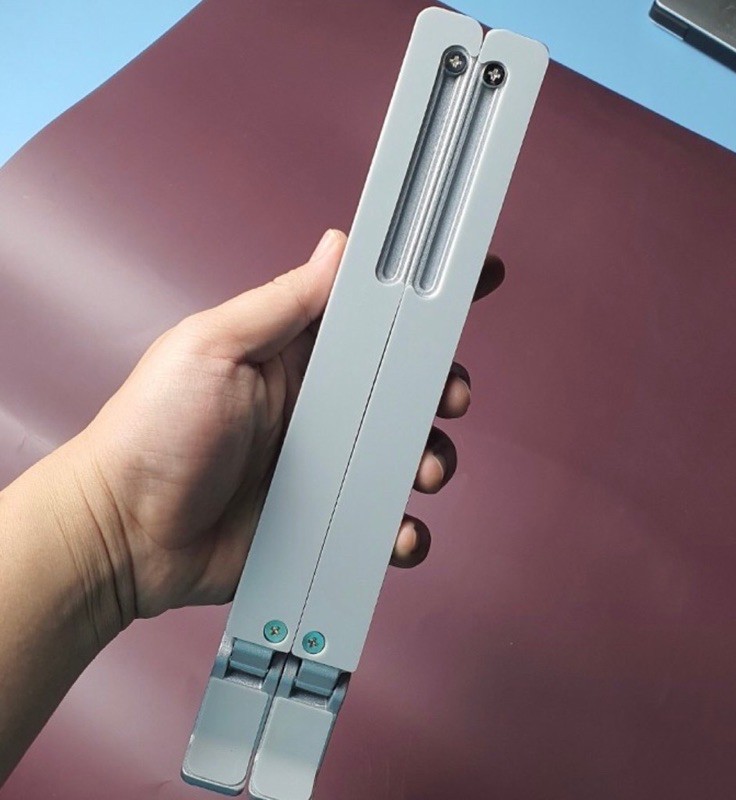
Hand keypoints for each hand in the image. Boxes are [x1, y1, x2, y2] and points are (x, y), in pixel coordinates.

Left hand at [70, 229, 504, 629]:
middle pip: (405, 387)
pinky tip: (399, 531)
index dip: (424, 301)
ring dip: (432, 457)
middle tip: (450, 394)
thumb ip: (282, 302)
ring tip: (424, 470)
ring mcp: (327, 466)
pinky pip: (382, 522)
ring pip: (405, 454)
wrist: (124, 535)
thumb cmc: (152, 431)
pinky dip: (403, 529)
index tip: (475, 280)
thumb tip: (337, 247)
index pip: (374, 317)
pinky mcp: (326, 520)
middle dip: (441, 387)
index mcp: (299, 357)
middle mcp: (321, 407)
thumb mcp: (213, 346)